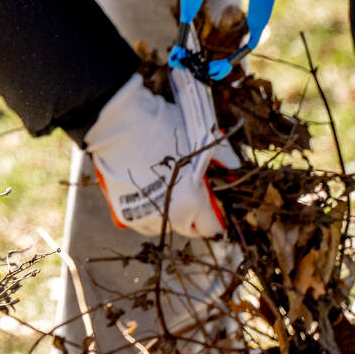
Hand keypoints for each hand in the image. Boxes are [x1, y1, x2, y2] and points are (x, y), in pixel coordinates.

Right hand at [84, 68, 238, 238]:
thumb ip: (224, 159)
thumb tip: (235, 170)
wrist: (118, 124)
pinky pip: (143, 222)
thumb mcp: (199, 141)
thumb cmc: (162, 130)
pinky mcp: (123, 212)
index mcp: (192, 202)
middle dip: (195, 216)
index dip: (216, 217)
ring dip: (171, 215)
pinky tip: (150, 193)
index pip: (212, 227)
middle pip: (189, 229)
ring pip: (165, 227)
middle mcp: (169, 215)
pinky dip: (150, 213)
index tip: (213, 205)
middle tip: (192, 194)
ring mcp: (144, 216)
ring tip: (169, 192)